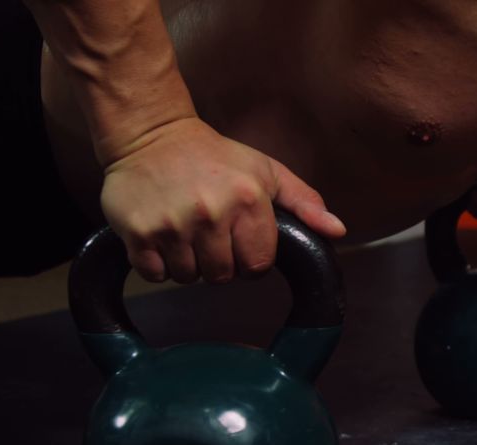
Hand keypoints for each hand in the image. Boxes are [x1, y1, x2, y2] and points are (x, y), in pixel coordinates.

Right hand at [100, 117, 345, 283]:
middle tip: (210, 234)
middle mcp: (210, 213)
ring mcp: (172, 225)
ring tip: (186, 232)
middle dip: (219, 262)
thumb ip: (304, 202)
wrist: (150, 134)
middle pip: (223, 276)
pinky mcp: (138, 232)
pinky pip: (156, 274)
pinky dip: (159, 264)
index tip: (240, 240)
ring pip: (189, 277)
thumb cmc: (214, 155)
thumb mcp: (266, 171)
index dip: (251, 258)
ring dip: (188, 263)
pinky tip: (163, 236)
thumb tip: (337, 231)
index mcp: (247, 200)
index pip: (258, 265)